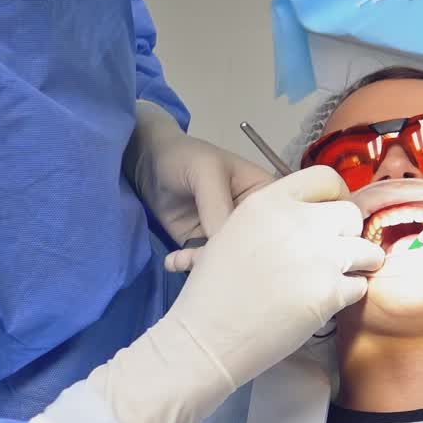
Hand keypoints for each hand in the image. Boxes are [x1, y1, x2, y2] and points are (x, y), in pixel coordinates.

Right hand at [34, 167, 385, 422]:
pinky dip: (350, 299)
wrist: (192, 349)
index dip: (336, 198)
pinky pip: (362, 285)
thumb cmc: (208, 300)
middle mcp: (290, 220)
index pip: (325, 176)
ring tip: (326, 291)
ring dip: (355, 268)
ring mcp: (311, 254)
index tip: (331, 222)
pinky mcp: (325, 291)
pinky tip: (321, 312)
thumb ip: (275, 224)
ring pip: (365, 247)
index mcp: (262, 202)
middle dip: (346, 238)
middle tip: (328, 264)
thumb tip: (322, 213)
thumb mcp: (232, 243)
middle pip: (351, 213)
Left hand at [126, 102, 270, 253]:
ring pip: (225, 257)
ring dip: (205, 264)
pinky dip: (188, 266)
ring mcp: (223, 232)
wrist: (147, 160)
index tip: (250, 255)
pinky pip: (201, 261)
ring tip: (183, 259)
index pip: (275, 221)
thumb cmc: (186, 156)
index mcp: (263, 194)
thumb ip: (216, 204)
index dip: (267, 239)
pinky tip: (173, 260)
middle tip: (209, 261)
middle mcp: (248, 217)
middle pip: (252, 244)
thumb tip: (225, 245)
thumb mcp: (206, 172)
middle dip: (232, 257)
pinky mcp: (199, 243)